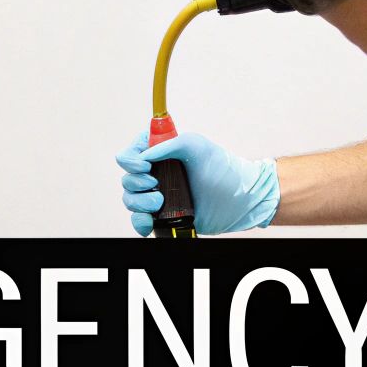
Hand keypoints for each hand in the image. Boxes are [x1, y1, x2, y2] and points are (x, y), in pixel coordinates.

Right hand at [116, 130, 280, 236]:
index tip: (146, 165)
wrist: (240, 201)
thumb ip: (168, 144)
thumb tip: (143, 156)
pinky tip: (149, 222)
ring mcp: (159, 196)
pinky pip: (139, 221)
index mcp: (161, 153)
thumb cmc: (223, 169)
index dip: (131, 159)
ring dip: (139, 202)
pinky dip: (139, 223)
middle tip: (157, 184)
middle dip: (137, 182)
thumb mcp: (196, 145)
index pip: (131, 153)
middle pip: (127, 178)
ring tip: (161, 203)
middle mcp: (157, 174)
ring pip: (130, 200)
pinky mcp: (163, 216)